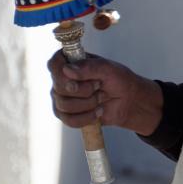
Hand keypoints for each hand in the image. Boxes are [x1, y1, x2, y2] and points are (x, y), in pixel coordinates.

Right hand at [47, 51, 163, 135]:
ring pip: (64, 105)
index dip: (61, 71)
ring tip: (101, 98)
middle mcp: (62, 80)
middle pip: (59, 87)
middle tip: (99, 85)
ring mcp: (62, 98)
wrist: (128, 101)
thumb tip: (66, 70)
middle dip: (84, 90)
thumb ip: (88, 67)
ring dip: (88, 104)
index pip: (54, 64)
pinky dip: (87, 117)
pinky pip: (69, 120)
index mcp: (70, 63)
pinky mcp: (66, 115)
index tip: (76, 74)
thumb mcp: (108, 68)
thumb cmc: (118, 80)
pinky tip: (98, 112)